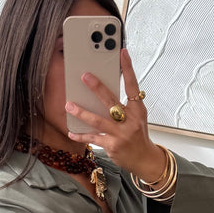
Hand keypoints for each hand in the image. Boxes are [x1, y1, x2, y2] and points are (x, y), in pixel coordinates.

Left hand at [66, 48, 164, 180]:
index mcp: (137, 110)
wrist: (144, 159)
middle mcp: (130, 121)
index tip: (122, 53)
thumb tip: (103, 89)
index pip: (133, 86)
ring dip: (82, 113)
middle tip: (85, 76)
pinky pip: (93, 138)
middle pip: (111, 101)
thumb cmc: (138, 134)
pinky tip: (71, 131)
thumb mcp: (136, 116)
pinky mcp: (112, 146)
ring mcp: (121, 134)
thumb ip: (124, 104)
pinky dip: (81, 135)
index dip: (128, 69)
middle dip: (97, 88)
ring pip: (98, 121)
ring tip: (69, 105)